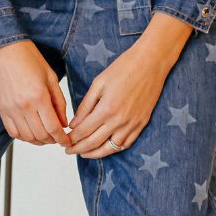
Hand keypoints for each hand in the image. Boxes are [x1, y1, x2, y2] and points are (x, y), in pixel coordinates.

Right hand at [0, 39, 71, 146]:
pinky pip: (12, 132)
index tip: (67, 142)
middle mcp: (23, 106)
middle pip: (40, 136)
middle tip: (58, 138)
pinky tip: (31, 132)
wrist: (4, 50)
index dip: (62, 139)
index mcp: (39, 96)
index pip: (53, 128)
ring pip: (27, 137)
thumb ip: (59, 102)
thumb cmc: (28, 58)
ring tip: (45, 136)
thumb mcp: (51, 78)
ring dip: (38, 141)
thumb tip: (64, 123)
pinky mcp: (1, 109)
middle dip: (52, 140)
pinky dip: (23, 137)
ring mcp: (10, 109)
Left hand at [64, 14, 192, 159]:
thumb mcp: (99, 83)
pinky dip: (114, 149)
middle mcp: (119, 120)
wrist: (151, 62)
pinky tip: (105, 148)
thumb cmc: (124, 67)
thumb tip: (74, 124)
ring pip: (110, 148)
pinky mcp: (142, 123)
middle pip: (94, 143)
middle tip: (68, 151)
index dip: (72, 139)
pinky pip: (126, 143)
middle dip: (78, 149)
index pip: (83, 131)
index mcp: (106, 109)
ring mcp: (132, 124)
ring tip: (84, 153)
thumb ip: (85, 106)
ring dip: (95, 153)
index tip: (64, 140)